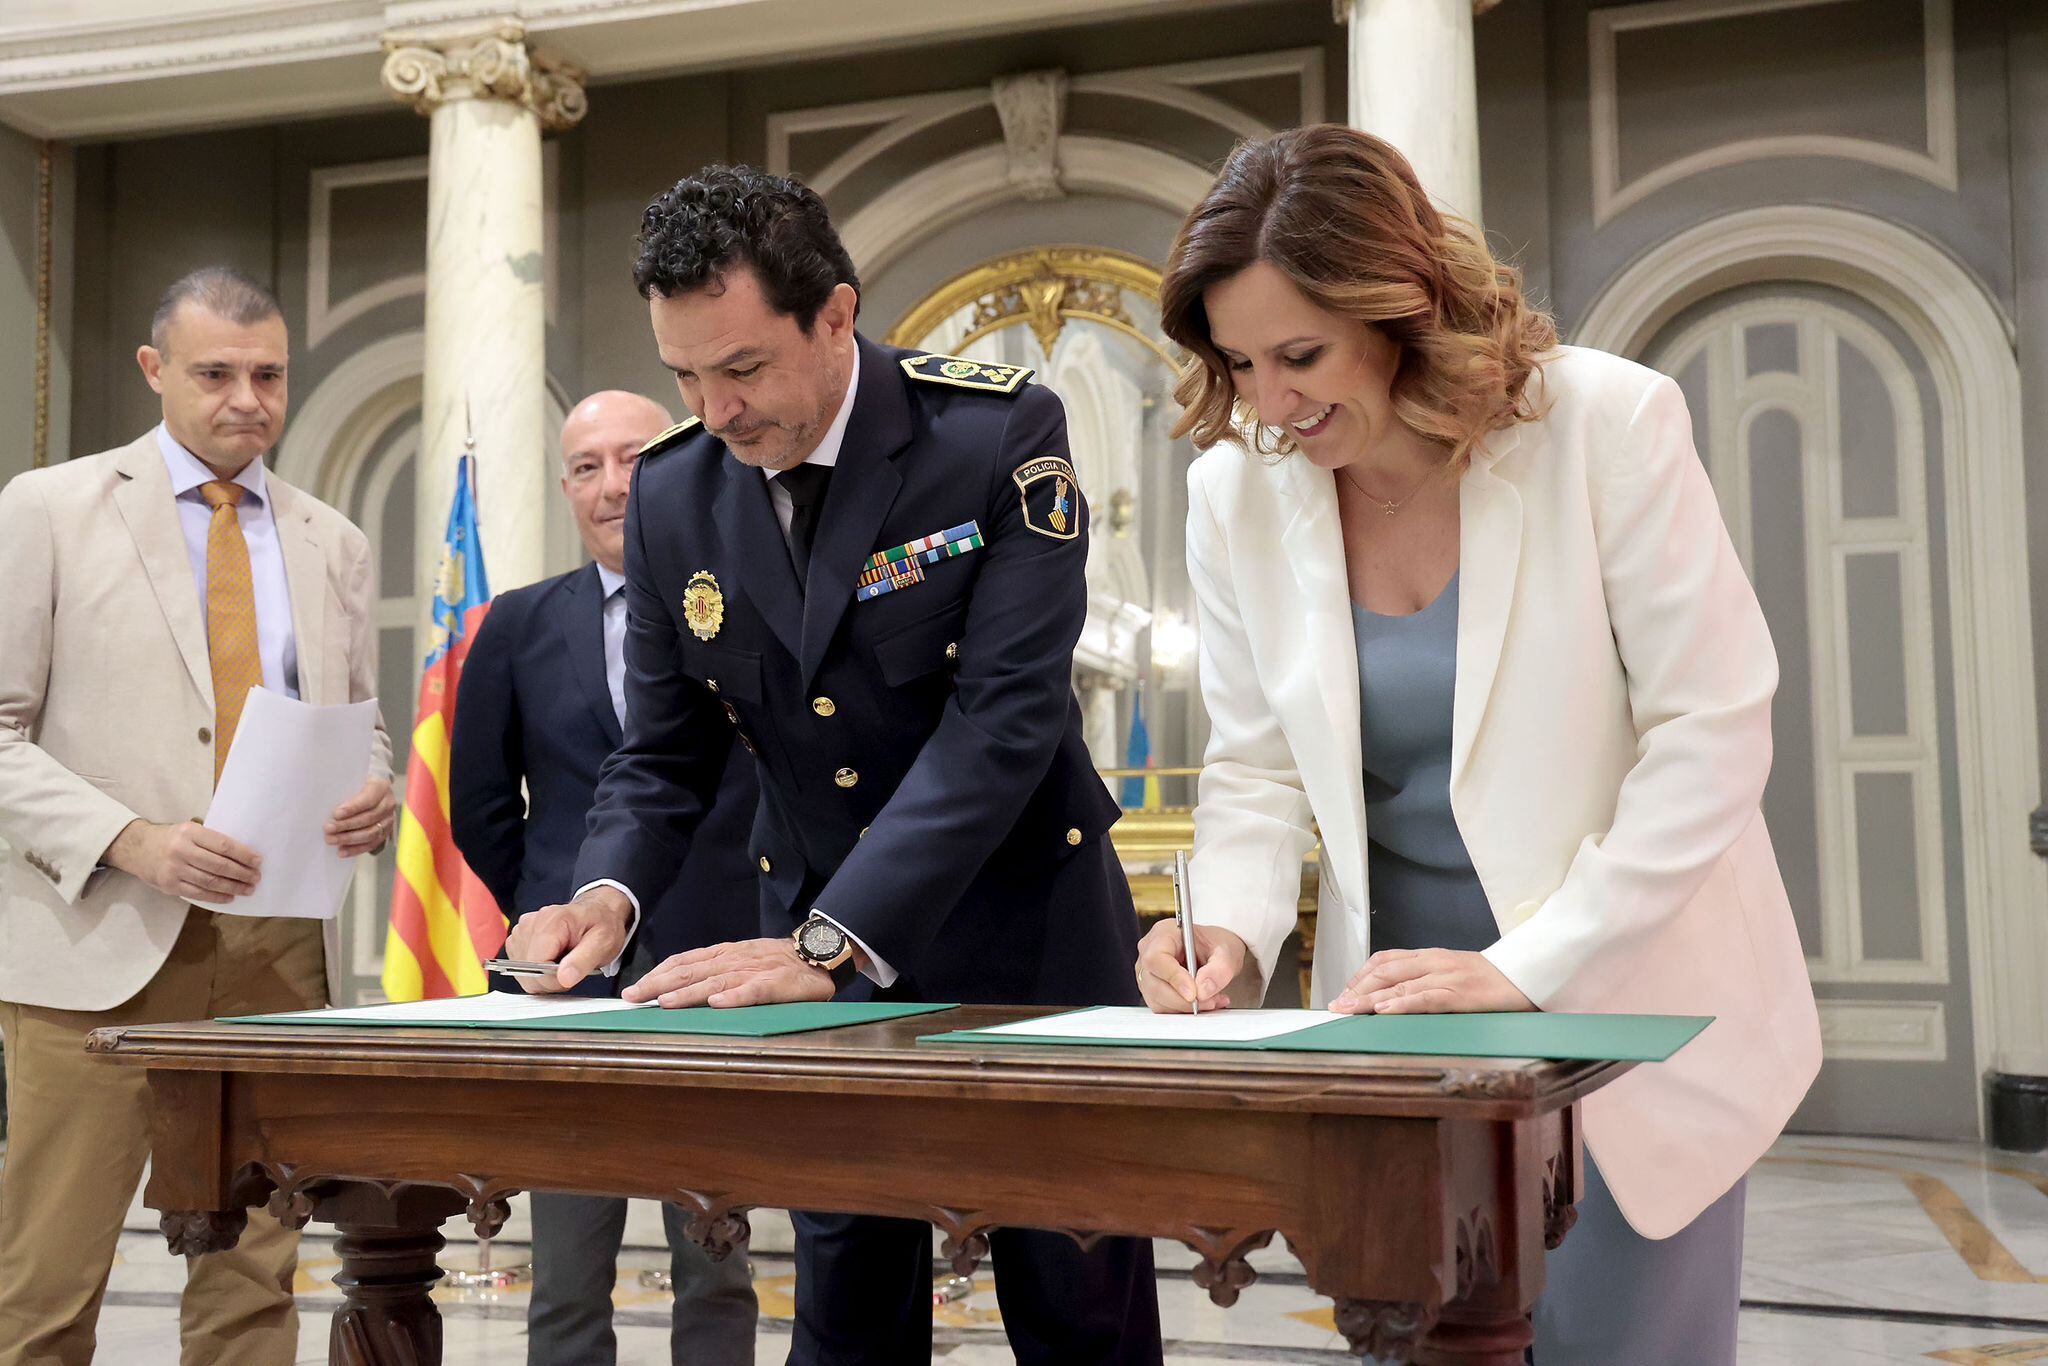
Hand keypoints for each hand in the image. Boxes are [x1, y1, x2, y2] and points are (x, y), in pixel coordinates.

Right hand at [104, 819, 260, 901]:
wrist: (137, 848)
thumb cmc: (171, 838)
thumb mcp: (189, 830)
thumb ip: (210, 839)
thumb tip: (243, 853)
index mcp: (190, 832)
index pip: (223, 845)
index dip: (243, 854)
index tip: (258, 861)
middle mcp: (182, 850)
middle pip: (219, 865)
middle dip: (241, 873)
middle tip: (256, 878)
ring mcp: (174, 869)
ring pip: (210, 881)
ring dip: (233, 887)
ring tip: (248, 889)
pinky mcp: (170, 885)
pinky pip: (198, 893)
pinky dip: (216, 897)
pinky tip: (230, 897)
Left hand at [325, 778, 395, 857]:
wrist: (371, 790)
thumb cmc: (357, 784)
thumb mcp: (352, 781)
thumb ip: (343, 789)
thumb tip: (325, 802)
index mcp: (381, 787)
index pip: (369, 799)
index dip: (353, 808)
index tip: (336, 814)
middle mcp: (388, 804)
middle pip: (369, 818)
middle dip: (346, 825)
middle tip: (328, 828)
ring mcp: (388, 820)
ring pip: (371, 833)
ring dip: (349, 838)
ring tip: (331, 839)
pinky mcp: (384, 832)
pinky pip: (371, 844)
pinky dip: (356, 849)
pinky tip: (342, 851)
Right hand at [504, 887, 633, 993]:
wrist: (599, 912)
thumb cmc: (602, 924)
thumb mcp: (603, 942)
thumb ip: (583, 961)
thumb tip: (564, 978)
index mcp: (552, 920)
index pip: (536, 962)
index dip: (552, 979)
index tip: (570, 975)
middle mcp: (532, 922)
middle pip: (526, 969)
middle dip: (548, 979)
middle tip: (570, 968)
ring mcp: (522, 930)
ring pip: (521, 971)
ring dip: (542, 976)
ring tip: (563, 962)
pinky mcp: (518, 939)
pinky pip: (520, 967)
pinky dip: (536, 971)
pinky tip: (552, 960)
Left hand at [624, 937, 835, 1008]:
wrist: (817, 954)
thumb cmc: (776, 962)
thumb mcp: (741, 959)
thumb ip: (715, 970)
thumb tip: (678, 985)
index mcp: (723, 954)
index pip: (683, 961)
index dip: (657, 974)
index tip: (634, 988)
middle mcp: (733, 960)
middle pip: (690, 971)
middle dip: (658, 984)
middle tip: (633, 997)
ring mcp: (754, 971)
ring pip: (715, 982)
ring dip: (688, 993)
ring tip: (664, 1002)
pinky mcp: (775, 983)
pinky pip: (753, 991)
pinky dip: (734, 997)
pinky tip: (717, 1005)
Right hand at [1134, 918, 1252, 1013]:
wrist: (1216, 952)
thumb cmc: (1216, 945)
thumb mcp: (1227, 951)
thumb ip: (1219, 969)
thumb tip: (1203, 990)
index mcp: (1164, 933)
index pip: (1156, 957)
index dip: (1173, 978)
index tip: (1193, 993)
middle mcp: (1149, 951)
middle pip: (1153, 983)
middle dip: (1183, 999)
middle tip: (1209, 1000)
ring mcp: (1148, 972)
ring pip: (1157, 999)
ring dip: (1185, 1007)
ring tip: (1211, 1000)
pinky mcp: (1152, 990)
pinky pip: (1161, 1007)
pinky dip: (1183, 1011)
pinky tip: (1202, 1003)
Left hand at [1332, 949, 1535, 1014]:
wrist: (1527, 975)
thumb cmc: (1490, 979)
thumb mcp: (1453, 971)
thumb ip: (1427, 978)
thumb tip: (1395, 995)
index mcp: (1431, 956)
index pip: (1385, 960)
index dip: (1361, 975)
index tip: (1344, 992)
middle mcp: (1434, 962)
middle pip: (1385, 972)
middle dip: (1357, 989)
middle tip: (1336, 1006)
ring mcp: (1447, 977)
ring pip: (1400, 986)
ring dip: (1370, 1000)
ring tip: (1348, 1010)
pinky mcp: (1461, 995)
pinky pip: (1426, 999)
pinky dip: (1402, 1005)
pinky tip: (1384, 1011)